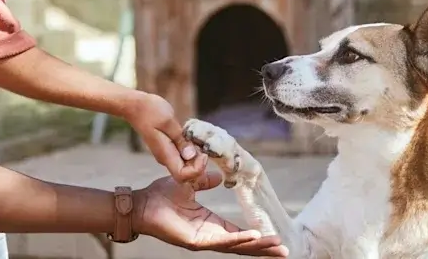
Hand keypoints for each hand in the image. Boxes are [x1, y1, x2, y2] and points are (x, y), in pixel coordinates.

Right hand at [124, 92, 204, 181]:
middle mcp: (165, 158)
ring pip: (185, 165)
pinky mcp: (168, 147)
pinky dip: (191, 150)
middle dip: (199, 164)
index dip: (197, 169)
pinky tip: (194, 138)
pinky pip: (182, 156)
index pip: (183, 176)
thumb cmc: (149, 111)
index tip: (203, 154)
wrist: (135, 106)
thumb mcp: (168, 122)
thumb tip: (192, 155)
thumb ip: (180, 139)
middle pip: (186, 174)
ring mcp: (166, 153)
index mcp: (165, 154)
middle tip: (205, 147)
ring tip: (201, 141)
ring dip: (196, 157)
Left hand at [133, 172, 287, 256]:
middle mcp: (210, 235)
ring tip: (277, 247)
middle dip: (264, 249)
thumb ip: (205, 180)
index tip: (276, 237)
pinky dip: (239, 239)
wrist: (141, 203)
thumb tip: (220, 177)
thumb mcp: (190, 183)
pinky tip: (255, 237)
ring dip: (257, 246)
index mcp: (210, 224)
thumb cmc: (161, 196)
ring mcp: (203, 240)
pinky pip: (221, 240)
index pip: (238, 233)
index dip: (257, 237)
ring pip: (236, 246)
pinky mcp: (195, 241)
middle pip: (242, 245)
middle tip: (286, 252)